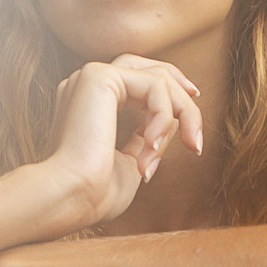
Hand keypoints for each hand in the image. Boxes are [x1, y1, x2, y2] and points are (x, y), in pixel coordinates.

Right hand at [44, 54, 202, 223]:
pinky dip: (165, 116)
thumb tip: (174, 118)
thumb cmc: (94, 191)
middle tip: (197, 136)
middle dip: (183, 96)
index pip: (137, 80)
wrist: (69, 197)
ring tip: (183, 148)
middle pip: (150, 70)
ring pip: (158, 77)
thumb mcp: (132, 160)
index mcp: (88, 101)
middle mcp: (86, 83)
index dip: (170, 93)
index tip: (192, 121)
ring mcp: (90, 76)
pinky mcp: (99, 76)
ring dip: (181, 114)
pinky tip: (152, 146)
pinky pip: (154, 85)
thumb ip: (148, 136)